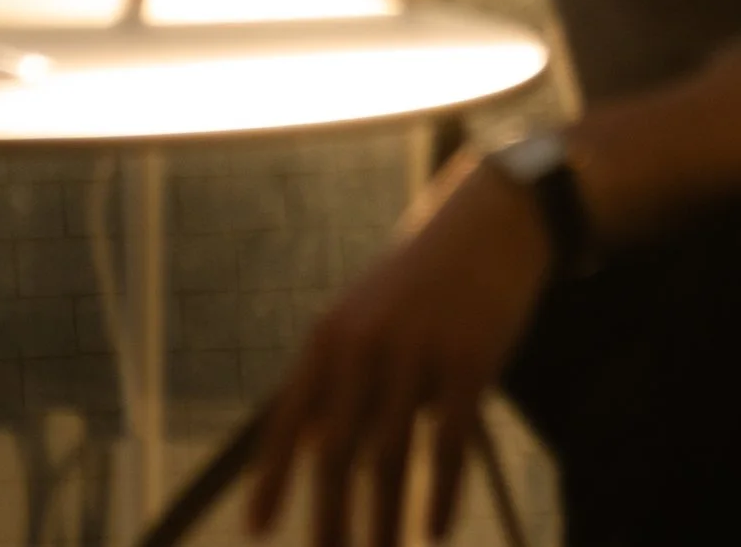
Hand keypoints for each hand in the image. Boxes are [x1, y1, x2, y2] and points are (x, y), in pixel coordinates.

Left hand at [248, 160, 550, 543]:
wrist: (486, 225)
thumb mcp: (364, 319)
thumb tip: (315, 450)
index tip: (255, 529)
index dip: (272, 476)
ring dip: (383, 519)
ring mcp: (417, 350)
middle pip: (336, 450)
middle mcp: (364, 342)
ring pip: (390, 456)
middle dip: (329, 516)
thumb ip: (339, 379)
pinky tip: (436, 527)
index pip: (290, 417)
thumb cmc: (418, 285)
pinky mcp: (469, 360)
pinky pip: (449, 442)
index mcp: (330, 334)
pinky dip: (441, 493)